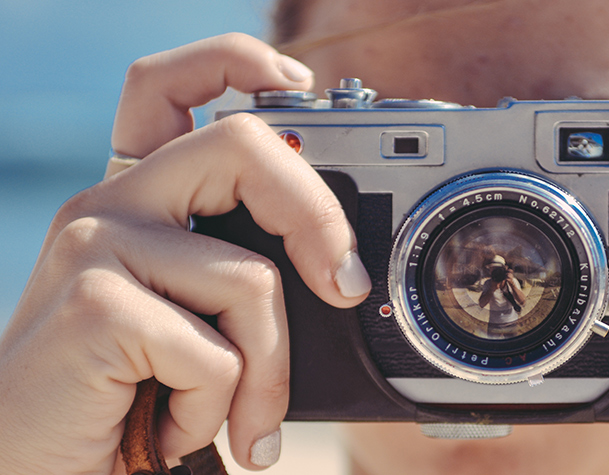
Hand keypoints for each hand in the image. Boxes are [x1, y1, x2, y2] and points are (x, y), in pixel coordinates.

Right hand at [0, 33, 369, 473]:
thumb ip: (239, 275)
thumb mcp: (193, 319)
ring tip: (240, 421)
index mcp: (136, 199)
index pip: (167, 89)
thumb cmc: (128, 397)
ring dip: (268, 371)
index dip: (233, 62)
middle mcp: (110, 205)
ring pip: (251, 278)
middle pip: (241, 146)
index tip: (295, 83)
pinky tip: (177, 430)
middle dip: (318, 217)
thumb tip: (342, 273)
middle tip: (345, 287)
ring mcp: (97, 248)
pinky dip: (219, 411)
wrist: (35, 468)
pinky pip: (215, 354)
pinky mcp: (95, 305)